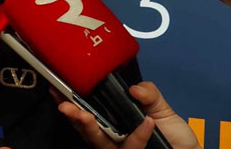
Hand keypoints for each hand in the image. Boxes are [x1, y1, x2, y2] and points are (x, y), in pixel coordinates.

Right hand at [59, 82, 199, 148]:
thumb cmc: (174, 137)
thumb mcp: (161, 109)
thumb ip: (149, 94)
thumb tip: (133, 87)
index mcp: (113, 125)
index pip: (86, 113)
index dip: (70, 103)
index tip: (57, 89)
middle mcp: (112, 140)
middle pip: (86, 131)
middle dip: (73, 118)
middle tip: (66, 107)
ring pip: (99, 143)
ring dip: (91, 128)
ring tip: (86, 115)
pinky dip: (139, 136)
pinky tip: (147, 122)